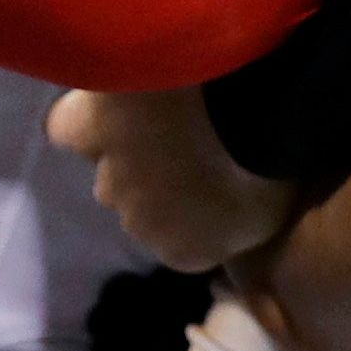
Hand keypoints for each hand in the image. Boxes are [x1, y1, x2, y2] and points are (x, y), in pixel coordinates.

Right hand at [51, 87, 298, 270]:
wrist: (230, 105)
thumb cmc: (266, 161)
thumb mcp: (277, 205)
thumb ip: (250, 216)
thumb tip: (244, 209)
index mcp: (188, 250)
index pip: (187, 243)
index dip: (202, 209)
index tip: (222, 177)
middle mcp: (141, 225)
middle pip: (148, 208)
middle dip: (167, 178)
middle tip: (198, 137)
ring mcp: (111, 179)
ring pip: (114, 174)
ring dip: (135, 150)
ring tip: (166, 113)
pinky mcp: (87, 131)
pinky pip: (72, 130)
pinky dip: (84, 119)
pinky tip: (106, 100)